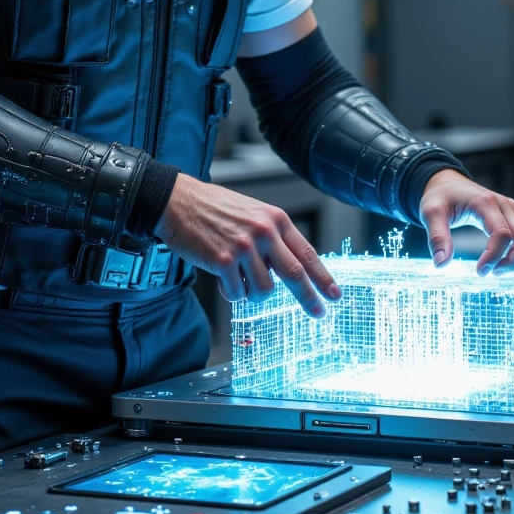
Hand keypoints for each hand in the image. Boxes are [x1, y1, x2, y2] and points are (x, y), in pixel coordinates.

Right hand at [156, 173, 340, 315]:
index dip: (323, 276)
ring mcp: (244, 247)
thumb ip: (273, 238)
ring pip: (264, 290)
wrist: (178, 201)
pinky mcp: (223, 261)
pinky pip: (237, 294)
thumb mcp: (253, 213)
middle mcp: (263, 232)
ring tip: (239, 277)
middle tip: (318, 312)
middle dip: (308, 298)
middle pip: (295, 274)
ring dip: (253, 292)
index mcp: (275, 219)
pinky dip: (231, 292)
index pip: (306, 253)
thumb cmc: (214, 208)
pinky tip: (222, 276)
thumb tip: (292, 268)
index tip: (334, 294)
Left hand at [418, 170, 513, 273]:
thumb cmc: (440, 197)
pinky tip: (512, 268)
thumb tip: (441, 264)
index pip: (502, 235)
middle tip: (491, 273)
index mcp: (486, 203)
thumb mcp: (431, 213)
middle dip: (512, 264)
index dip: (494, 257)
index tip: (480, 271)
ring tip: (498, 270)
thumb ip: (436, 237)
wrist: (448, 183)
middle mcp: (506, 207)